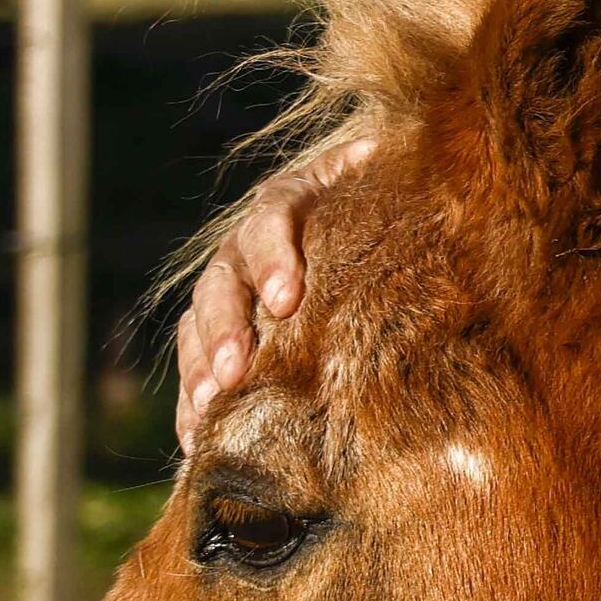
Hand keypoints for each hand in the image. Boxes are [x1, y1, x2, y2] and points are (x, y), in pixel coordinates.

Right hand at [169, 133, 377, 450]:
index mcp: (293, 199)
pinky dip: (193, 403)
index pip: (273, 218)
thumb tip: (408, 162)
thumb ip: (402, 180)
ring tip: (212, 407)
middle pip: (225, 279)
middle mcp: (249, 242)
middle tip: (237, 370)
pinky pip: (195, 365)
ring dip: (201, 367)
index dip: (275, 257)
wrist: (370, 229)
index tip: (288, 300)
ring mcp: (230, 288)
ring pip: (199, 323)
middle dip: (227, 326)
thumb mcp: (396, 187)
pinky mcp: (219, 333)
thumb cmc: (391, 209)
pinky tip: (197, 439)